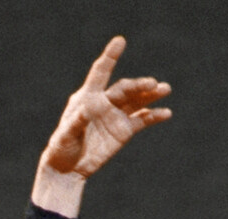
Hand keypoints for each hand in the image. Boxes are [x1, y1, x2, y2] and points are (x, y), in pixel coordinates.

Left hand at [33, 36, 170, 214]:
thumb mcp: (66, 134)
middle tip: (152, 84)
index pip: (100, 73)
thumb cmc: (62, 147)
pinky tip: (166, 113)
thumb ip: (77, 121)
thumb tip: (89, 109)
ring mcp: (116, 115)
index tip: (120, 41)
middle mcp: (104, 102)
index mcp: (87, 97)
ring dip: (151, 94)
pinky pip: (142, 119)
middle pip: (124, 89)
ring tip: (165, 89)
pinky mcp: (124, 130)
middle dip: (138, 85)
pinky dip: (154, 115)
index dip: (110, 57)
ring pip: (137, 100)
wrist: (68, 167)